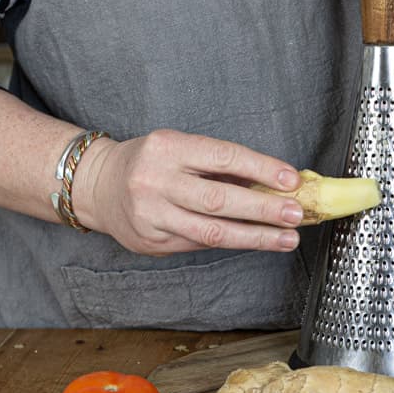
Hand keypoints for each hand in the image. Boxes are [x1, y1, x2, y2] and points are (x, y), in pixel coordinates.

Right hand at [73, 129, 303, 255]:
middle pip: (219, 199)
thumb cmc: (151, 164)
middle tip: (296, 213)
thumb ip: (220, 165)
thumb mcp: (180, 149)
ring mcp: (151, 215)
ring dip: (256, 236)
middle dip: (263, 209)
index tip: (291, 179)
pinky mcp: (152, 241)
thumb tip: (274, 182)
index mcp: (167, 148)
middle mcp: (155, 181)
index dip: (261, 169)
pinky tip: (258, 241)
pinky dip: (234, 242)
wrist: (97, 186)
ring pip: (212, 231)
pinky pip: (200, 244)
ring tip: (287, 237)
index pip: (223, 156)